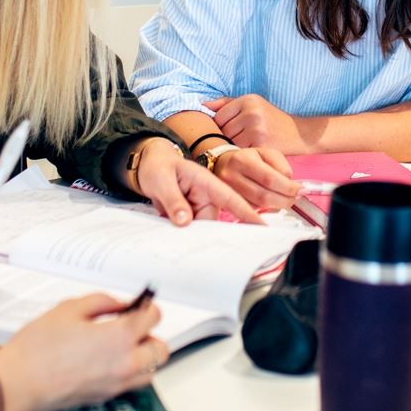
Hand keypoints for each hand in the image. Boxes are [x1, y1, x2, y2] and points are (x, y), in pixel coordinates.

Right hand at [0, 292, 168, 410]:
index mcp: (119, 337)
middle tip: (132, 327)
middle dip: (150, 334)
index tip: (138, 306)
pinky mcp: (105, 397)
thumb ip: (102, 302)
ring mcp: (116, 384)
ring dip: (144, 356)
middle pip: (160, 349)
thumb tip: (120, 305)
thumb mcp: (69, 309)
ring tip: (123, 346)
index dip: (146, 307)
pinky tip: (110, 362)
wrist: (18, 383)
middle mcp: (125, 364)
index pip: (153, 318)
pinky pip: (132, 384)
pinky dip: (130, 372)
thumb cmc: (37, 348)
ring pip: (150, 371)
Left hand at [133, 140, 262, 226]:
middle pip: (213, 223)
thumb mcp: (162, 180)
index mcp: (206, 183)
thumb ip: (174, 200)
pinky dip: (182, 234)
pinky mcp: (191, 216)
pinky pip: (191, 230)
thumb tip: (185, 222)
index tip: (262, 227)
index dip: (247, 213)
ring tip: (173, 232)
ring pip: (201, 229)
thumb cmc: (158, 166)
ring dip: (189, 235)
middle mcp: (206, 197)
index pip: (230, 199)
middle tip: (190, 243)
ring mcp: (199, 208)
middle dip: (204, 235)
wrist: (148, 166)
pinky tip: (172, 234)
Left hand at [204, 95, 316, 154]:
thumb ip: (226, 103)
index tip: (229, 132)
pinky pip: (240, 152)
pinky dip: (242, 154)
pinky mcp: (261, 144)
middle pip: (222, 130)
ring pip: (230, 142)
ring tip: (242, 146)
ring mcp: (256, 128)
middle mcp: (252, 112)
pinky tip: (249, 153)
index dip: (220, 127)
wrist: (299, 134)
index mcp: (248, 100)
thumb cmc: (272, 120)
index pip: (218, 116)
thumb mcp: (253, 104)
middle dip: (226, 138)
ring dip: (232, 147)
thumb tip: (202, 104)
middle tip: (236, 142)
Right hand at [209, 145, 303, 214]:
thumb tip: (292, 184)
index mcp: (243, 160)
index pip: (269, 178)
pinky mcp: (228, 203)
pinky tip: (272, 203)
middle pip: (263, 196)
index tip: (300, 190)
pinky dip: (265, 209)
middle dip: (284, 200)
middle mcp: (232, 176)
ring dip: (277, 206)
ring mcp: (228, 192)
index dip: (287, 187)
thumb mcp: (267, 153)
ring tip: (286, 200)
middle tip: (295, 198)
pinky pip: (251, 210)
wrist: (223, 164)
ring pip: (257, 206)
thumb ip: (281, 166)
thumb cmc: (249, 158)